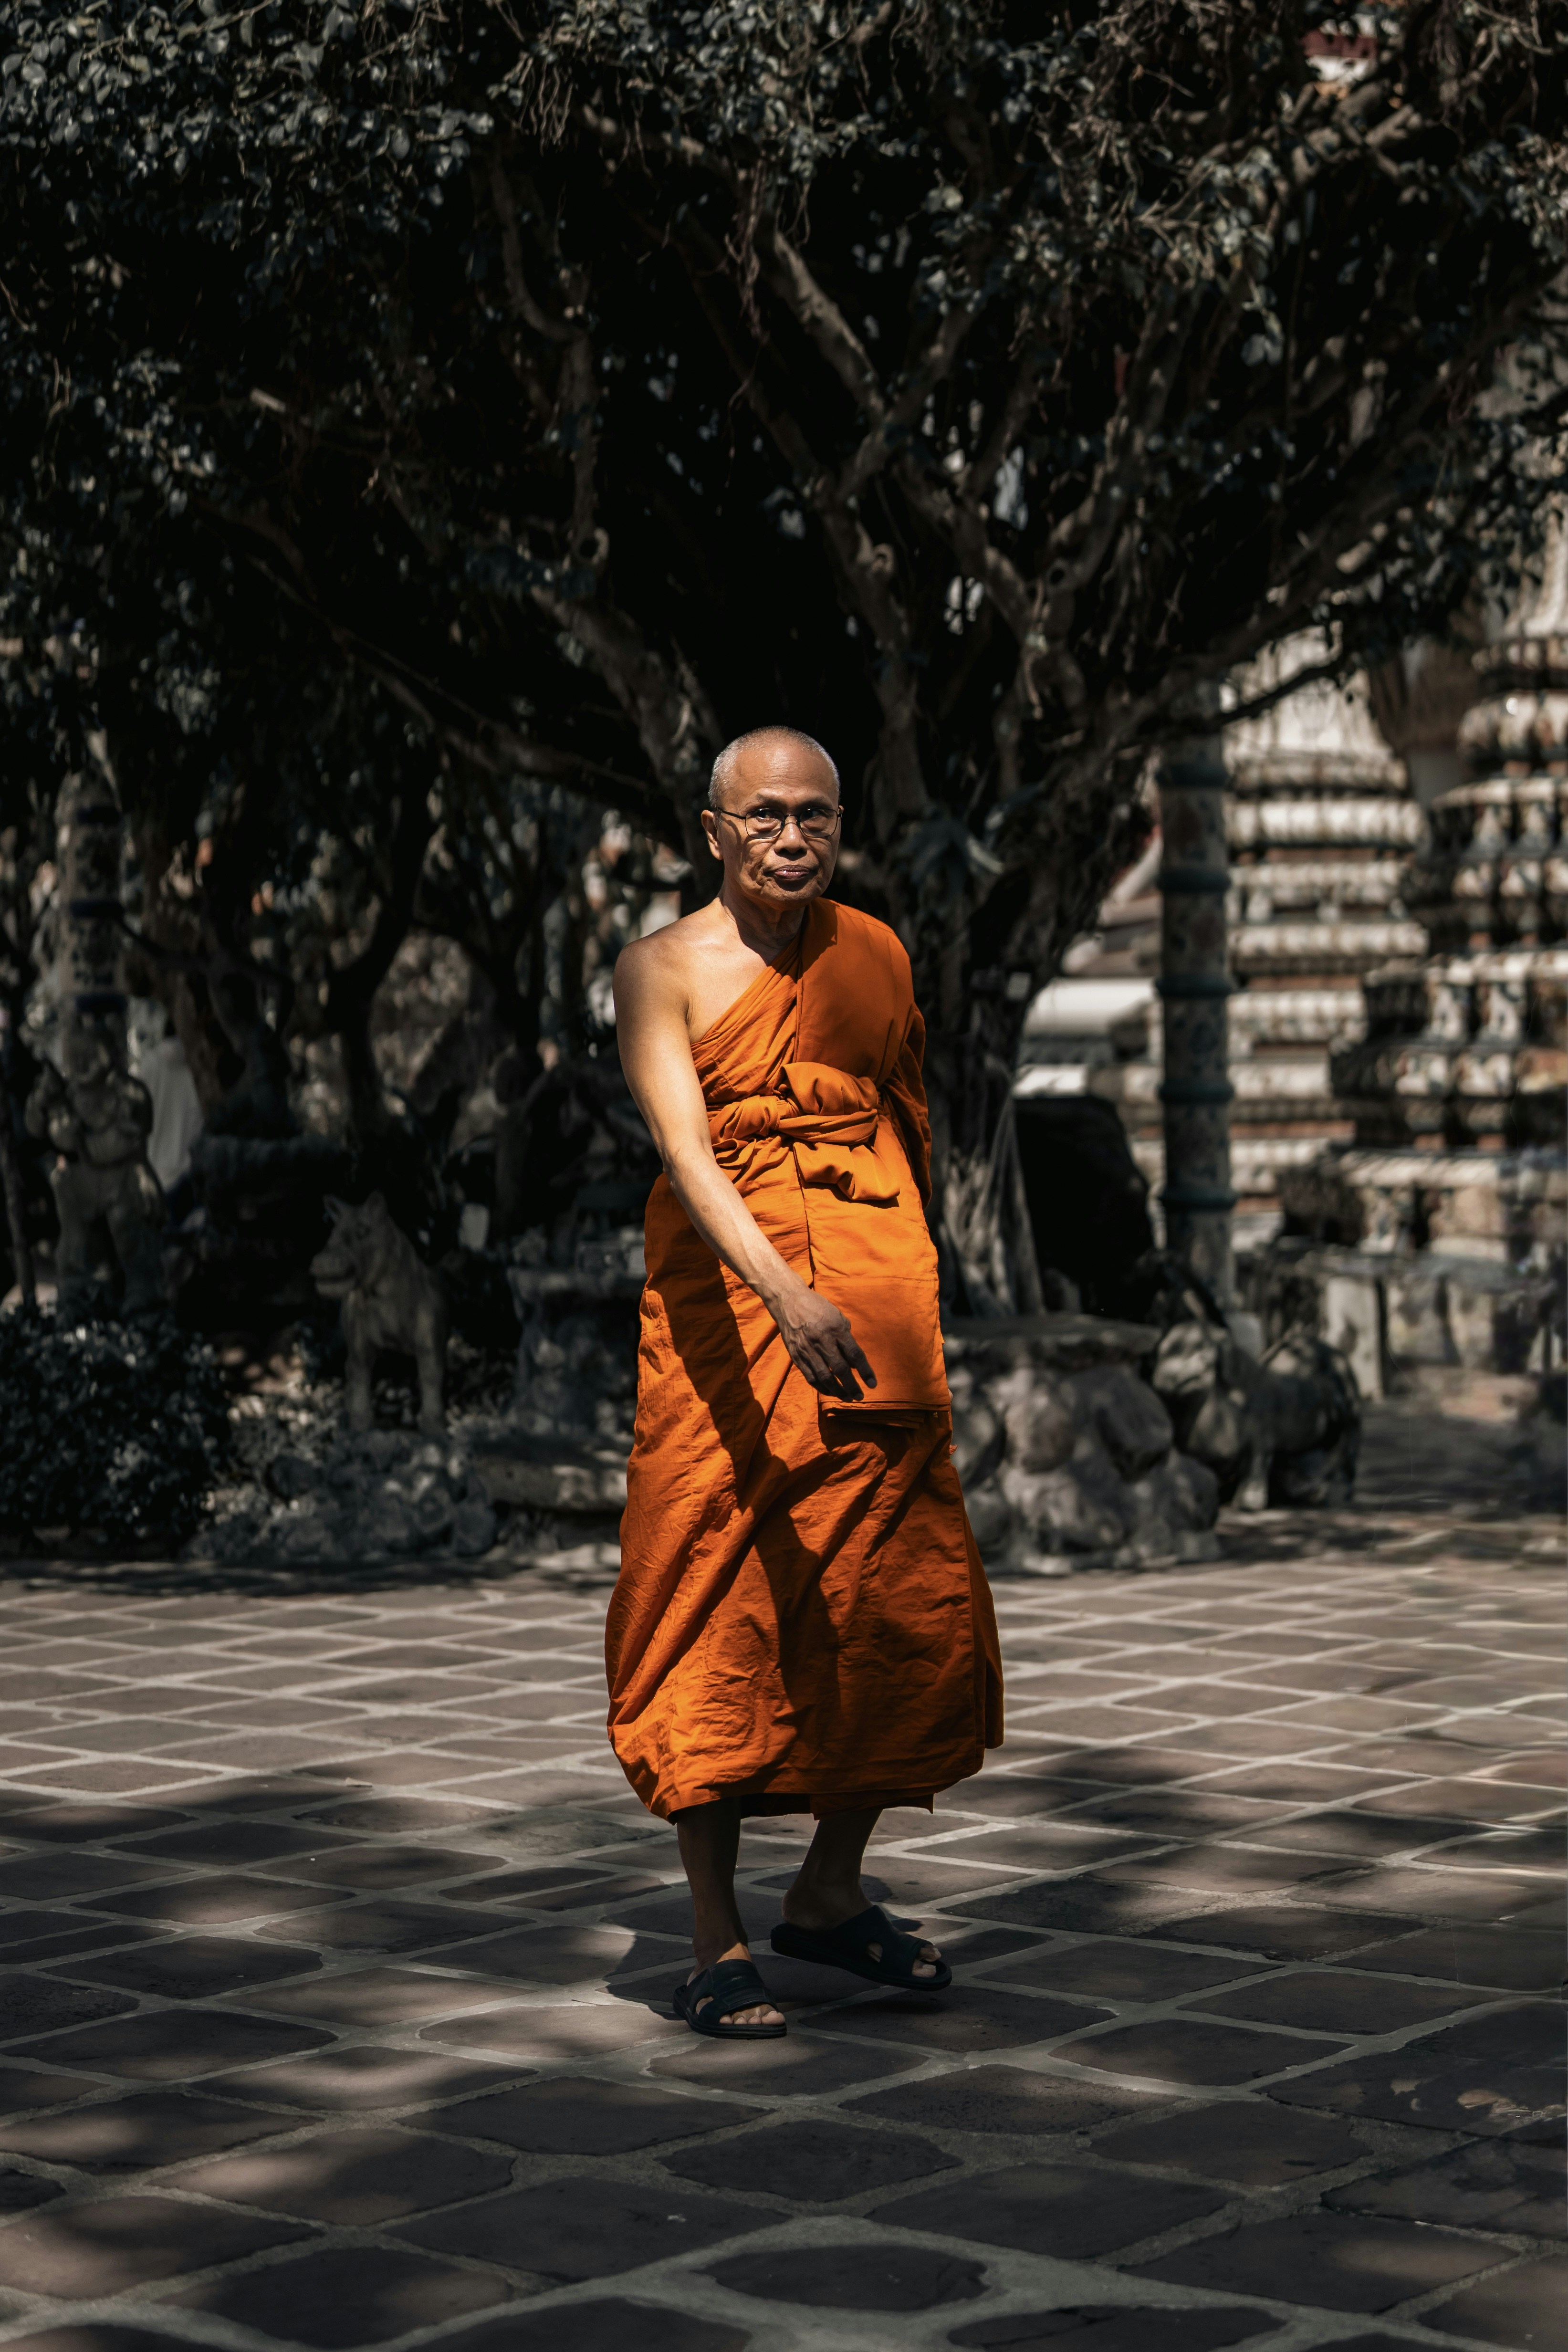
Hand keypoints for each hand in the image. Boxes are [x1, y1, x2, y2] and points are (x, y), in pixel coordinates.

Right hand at [772, 1279, 876, 1401]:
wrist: (788, 1301)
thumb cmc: (817, 1308)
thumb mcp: (838, 1317)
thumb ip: (847, 1341)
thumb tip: (854, 1365)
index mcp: (835, 1328)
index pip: (854, 1354)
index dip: (865, 1371)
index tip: (873, 1384)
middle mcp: (821, 1340)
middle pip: (840, 1369)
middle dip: (852, 1386)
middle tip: (860, 1397)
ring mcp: (807, 1349)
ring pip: (824, 1377)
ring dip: (837, 1391)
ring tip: (847, 1398)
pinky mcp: (796, 1355)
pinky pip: (810, 1376)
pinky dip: (822, 1387)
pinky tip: (831, 1391)